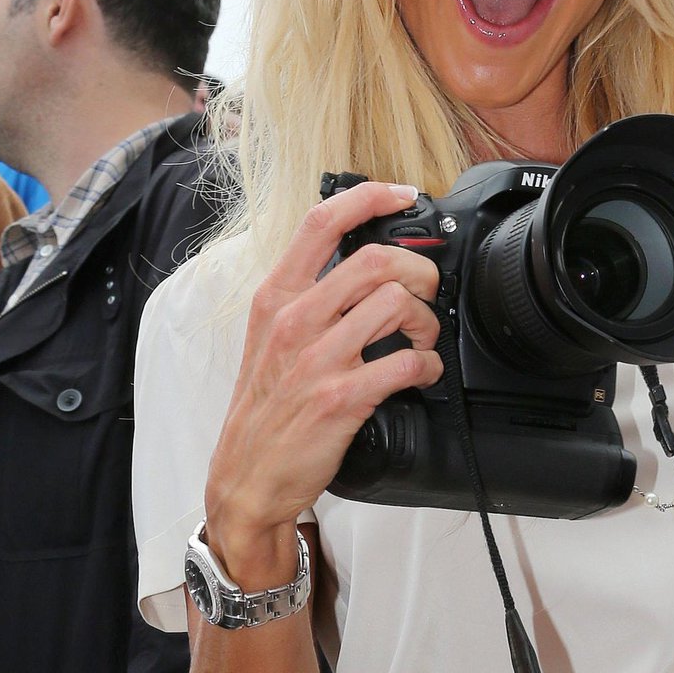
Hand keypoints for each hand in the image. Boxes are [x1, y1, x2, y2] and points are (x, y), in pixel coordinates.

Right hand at [205, 181, 444, 587]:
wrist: (245, 477)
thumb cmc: (264, 408)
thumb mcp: (268, 337)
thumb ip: (307, 295)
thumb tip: (360, 263)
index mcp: (276, 297)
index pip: (322, 222)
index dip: (371, 197)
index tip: (404, 195)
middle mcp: (295, 320)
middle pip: (377, 260)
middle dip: (419, 272)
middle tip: (424, 294)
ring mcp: (317, 358)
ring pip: (398, 305)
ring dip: (427, 322)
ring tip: (421, 340)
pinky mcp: (341, 398)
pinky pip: (407, 363)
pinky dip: (428, 367)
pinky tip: (420, 375)